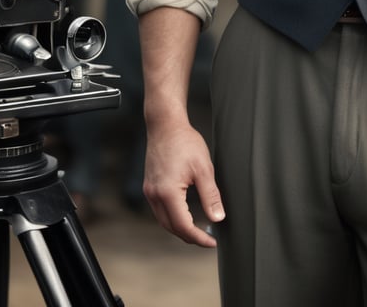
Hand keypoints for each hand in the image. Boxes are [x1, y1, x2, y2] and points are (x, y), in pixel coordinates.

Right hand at [143, 119, 224, 246]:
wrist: (165, 125)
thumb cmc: (185, 142)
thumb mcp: (203, 168)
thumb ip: (210, 196)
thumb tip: (218, 218)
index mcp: (168, 192)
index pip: (184, 226)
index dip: (199, 237)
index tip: (213, 242)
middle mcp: (154, 195)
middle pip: (172, 228)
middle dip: (190, 236)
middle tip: (208, 238)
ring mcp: (149, 191)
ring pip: (164, 221)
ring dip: (180, 228)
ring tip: (199, 229)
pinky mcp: (149, 186)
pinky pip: (160, 210)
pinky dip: (173, 217)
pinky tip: (185, 214)